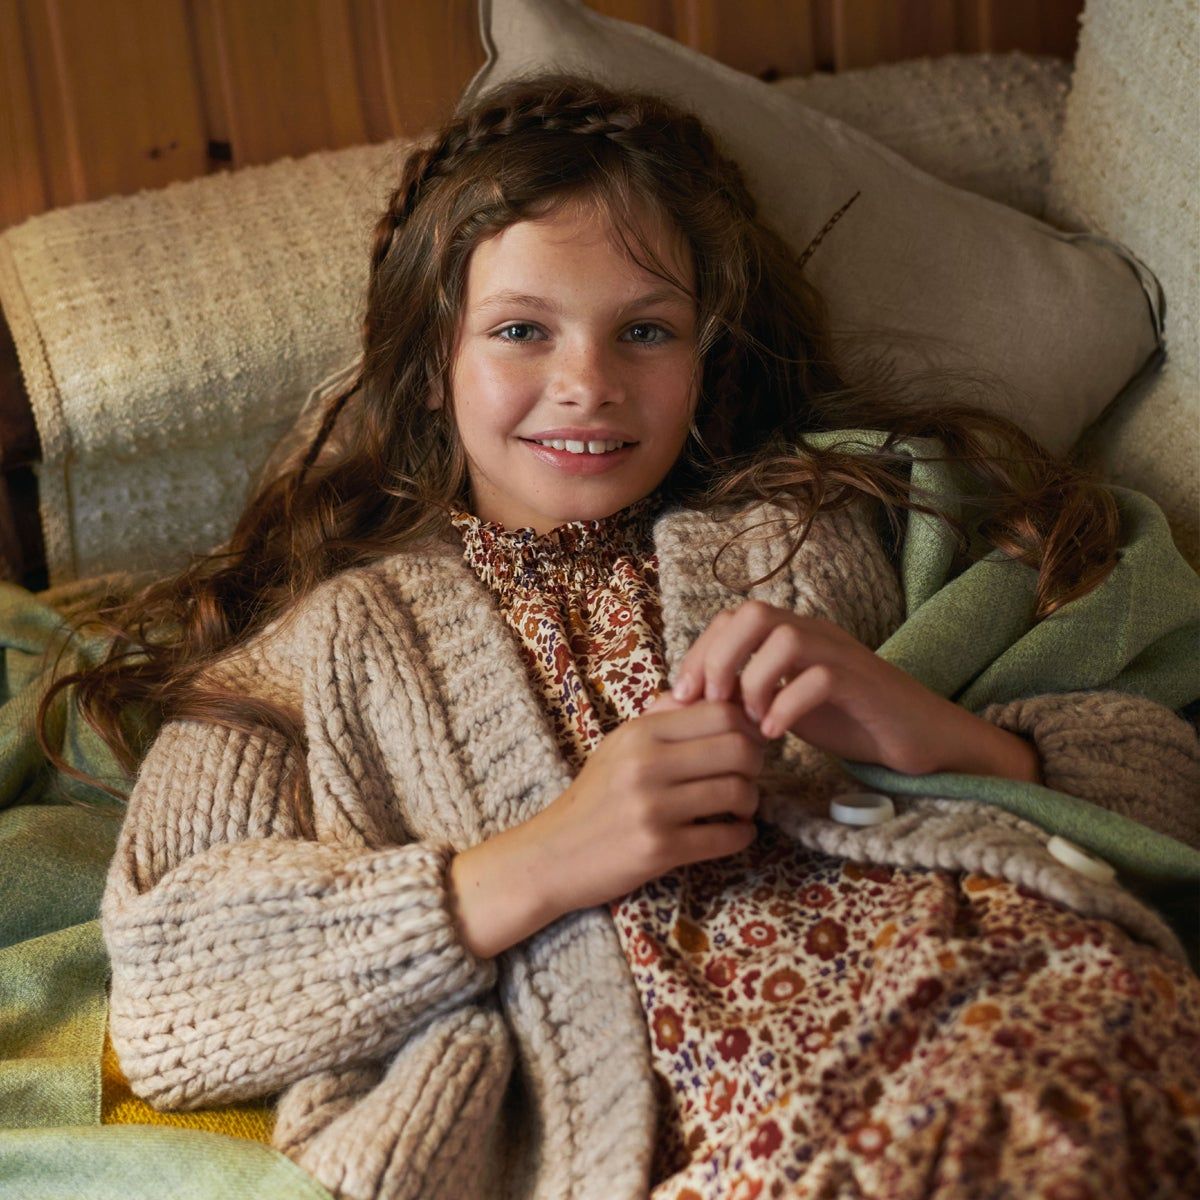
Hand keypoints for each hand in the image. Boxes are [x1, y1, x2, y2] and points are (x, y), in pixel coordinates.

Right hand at [528, 698, 769, 917]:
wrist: (552, 854)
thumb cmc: (595, 797)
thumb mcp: (620, 745)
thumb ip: (664, 716)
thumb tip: (715, 694)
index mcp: (639, 733)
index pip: (721, 712)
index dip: (748, 725)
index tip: (749, 741)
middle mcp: (645, 764)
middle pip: (738, 748)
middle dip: (756, 763)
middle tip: (748, 775)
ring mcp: (652, 808)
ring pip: (738, 792)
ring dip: (750, 802)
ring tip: (738, 807)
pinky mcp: (659, 849)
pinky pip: (727, 837)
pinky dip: (741, 835)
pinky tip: (731, 832)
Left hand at [670, 600, 1041, 780]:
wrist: (920, 739)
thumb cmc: (848, 721)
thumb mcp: (784, 706)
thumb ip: (743, 699)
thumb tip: (682, 706)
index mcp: (792, 633)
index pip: (732, 617)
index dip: (701, 650)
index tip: (683, 695)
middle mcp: (814, 633)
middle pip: (753, 614)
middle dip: (720, 656)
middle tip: (711, 702)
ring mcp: (841, 654)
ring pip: (785, 638)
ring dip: (753, 680)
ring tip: (748, 719)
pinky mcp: (864, 683)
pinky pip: (819, 678)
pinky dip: (787, 705)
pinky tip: (776, 734)